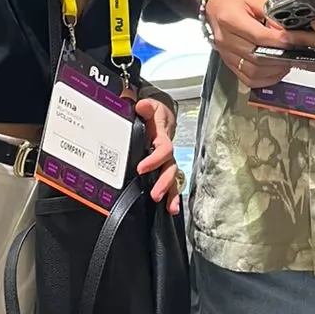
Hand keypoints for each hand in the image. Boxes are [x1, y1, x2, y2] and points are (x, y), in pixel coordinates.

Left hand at [135, 95, 181, 214]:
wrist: (161, 115)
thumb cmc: (153, 112)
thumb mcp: (149, 105)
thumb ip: (145, 107)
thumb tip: (142, 106)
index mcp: (162, 136)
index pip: (163, 149)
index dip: (155, 159)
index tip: (141, 169)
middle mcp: (167, 151)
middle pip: (170, 168)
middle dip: (165, 182)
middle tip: (155, 195)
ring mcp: (167, 160)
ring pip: (173, 177)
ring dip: (171, 192)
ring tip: (169, 207)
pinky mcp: (164, 168)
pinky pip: (171, 182)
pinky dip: (173, 196)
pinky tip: (171, 208)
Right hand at [203, 0, 294, 89]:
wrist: (214, 1)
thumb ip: (272, 14)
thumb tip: (287, 31)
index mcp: (230, 19)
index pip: (259, 36)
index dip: (281, 40)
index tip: (297, 40)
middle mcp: (226, 39)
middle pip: (257, 56)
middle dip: (282, 56)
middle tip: (298, 52)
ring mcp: (226, 54)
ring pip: (254, 71)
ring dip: (275, 69)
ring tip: (288, 60)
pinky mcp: (229, 63)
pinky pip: (248, 79)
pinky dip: (265, 78)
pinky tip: (276, 70)